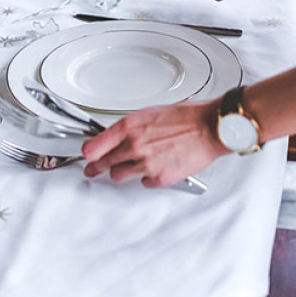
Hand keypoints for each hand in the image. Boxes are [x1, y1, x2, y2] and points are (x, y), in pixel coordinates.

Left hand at [81, 99, 230, 187]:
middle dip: (96, 167)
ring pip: (119, 176)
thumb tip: (117, 136)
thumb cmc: (185, 118)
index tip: (87, 156)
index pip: (94, 146)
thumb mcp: (150, 114)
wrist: (209, 128)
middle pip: (104, 163)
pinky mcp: (159, 178)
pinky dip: (147, 176)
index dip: (88, 153)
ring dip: (122, 172)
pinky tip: (154, 167)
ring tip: (128, 167)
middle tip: (92, 170)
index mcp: (129, 127)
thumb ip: (130, 127)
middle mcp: (134, 146)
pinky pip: (143, 182)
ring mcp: (146, 164)